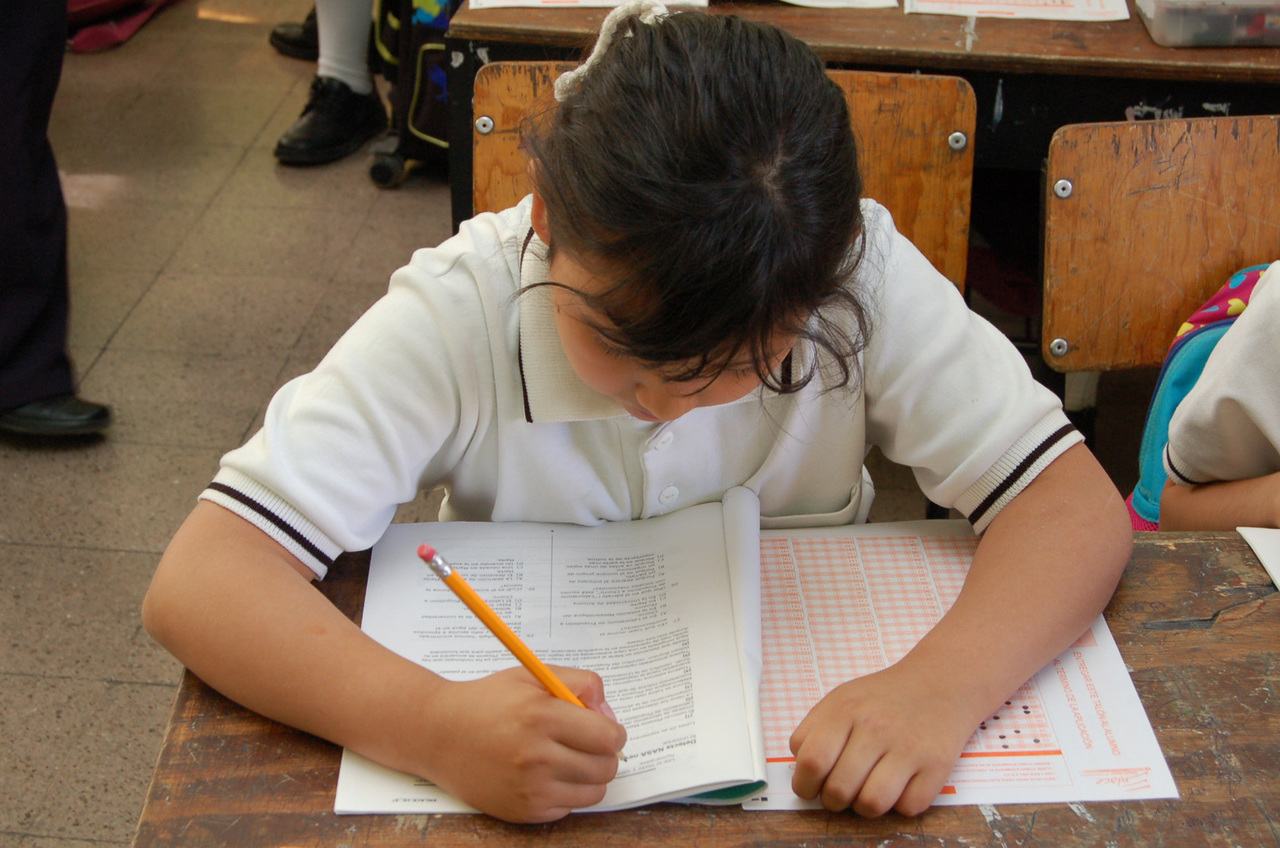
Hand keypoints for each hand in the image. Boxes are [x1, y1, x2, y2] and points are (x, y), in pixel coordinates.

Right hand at [421, 665, 626, 822]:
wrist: (437, 735)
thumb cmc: (487, 702)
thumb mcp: (533, 676)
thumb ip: (579, 684)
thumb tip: (609, 714)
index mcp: (541, 716)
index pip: (608, 737)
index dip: (612, 731)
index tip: (603, 728)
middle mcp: (537, 756)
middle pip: (605, 767)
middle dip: (604, 754)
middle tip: (587, 743)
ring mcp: (530, 788)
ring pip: (593, 792)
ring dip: (588, 776)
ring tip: (567, 758)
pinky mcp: (523, 811)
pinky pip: (568, 807)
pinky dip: (565, 792)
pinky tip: (545, 775)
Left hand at [789, 662, 977, 816]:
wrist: (940, 683)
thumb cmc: (883, 698)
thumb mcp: (840, 699)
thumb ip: (813, 731)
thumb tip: (801, 771)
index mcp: (846, 710)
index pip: (811, 761)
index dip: (804, 784)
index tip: (810, 788)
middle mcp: (877, 728)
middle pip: (839, 789)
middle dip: (833, 800)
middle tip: (840, 792)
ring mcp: (909, 748)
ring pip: (872, 804)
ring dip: (864, 806)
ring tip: (868, 790)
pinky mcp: (937, 766)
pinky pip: (907, 808)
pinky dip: (900, 804)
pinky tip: (899, 785)